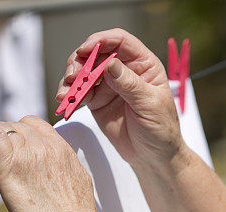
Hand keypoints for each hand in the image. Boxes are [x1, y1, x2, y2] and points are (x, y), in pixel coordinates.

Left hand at [0, 116, 103, 211]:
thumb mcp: (78, 180)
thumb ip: (62, 164)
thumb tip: (46, 164)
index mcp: (63, 150)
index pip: (34, 123)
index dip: (22, 132)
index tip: (18, 148)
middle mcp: (46, 147)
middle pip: (15, 125)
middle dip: (7, 139)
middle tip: (3, 159)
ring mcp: (29, 155)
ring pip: (1, 130)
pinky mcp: (11, 166)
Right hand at [56, 28, 185, 167]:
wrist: (154, 157)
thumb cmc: (161, 129)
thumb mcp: (150, 105)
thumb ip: (129, 84)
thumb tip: (109, 64)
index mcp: (144, 65)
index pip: (120, 42)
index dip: (101, 40)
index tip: (85, 50)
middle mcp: (124, 70)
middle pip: (96, 53)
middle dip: (80, 61)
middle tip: (72, 76)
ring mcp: (109, 85)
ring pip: (84, 70)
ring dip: (71, 78)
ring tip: (65, 91)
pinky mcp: (97, 100)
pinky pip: (79, 91)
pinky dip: (69, 93)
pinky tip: (65, 100)